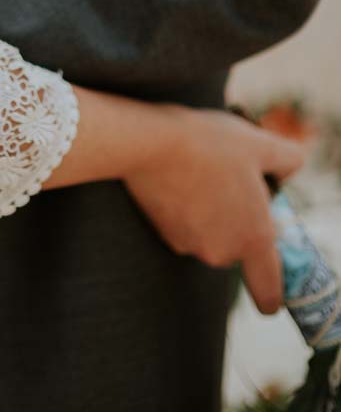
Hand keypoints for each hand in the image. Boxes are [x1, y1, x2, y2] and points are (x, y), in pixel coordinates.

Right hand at [124, 105, 303, 314]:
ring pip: (210, 236)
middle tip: (231, 183)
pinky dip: (185, 209)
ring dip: (211, 214)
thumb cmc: (208, 144)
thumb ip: (288, 160)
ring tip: (201, 173)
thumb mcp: (259, 143)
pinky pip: (185, 227)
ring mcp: (191, 245)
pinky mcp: (164, 233)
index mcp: (254, 239)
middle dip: (238, 224)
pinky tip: (180, 177)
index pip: (270, 294)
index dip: (274, 294)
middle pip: (239, 251)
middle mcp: (222, 252)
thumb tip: (289, 169)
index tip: (269, 276)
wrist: (149, 143)